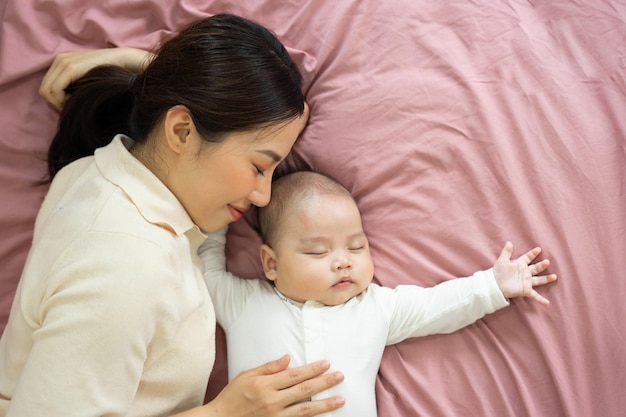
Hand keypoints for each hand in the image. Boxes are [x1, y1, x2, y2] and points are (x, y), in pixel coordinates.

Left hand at [39, 47, 153, 109]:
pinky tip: (76, 99)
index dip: (56, 100)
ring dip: (59, 102)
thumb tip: (64, 101)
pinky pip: (55, 89)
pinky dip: (62, 99)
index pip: (47, 86)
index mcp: (61, 61)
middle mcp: (59, 60)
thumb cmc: (109, 73)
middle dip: (56, 103)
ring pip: (47, 91)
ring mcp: (63, 62)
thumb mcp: (87, 77)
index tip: (71, 105)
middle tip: (72, 107)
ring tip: (75, 103)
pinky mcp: (70, 68)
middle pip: (44, 89)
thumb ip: (74, 84)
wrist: (123, 60)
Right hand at [199, 355, 344, 416]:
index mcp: (265, 385)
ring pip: (306, 410)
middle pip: (304, 390)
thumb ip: (268, 368)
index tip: (326, 364)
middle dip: (324, 383)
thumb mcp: (246, 376)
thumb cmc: (232, 396)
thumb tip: (287, 358)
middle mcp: (272, 401)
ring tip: (340, 400)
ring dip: (325, 404)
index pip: (294, 375)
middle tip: (340, 376)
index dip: (312, 369)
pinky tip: (323, 415)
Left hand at [493, 242, 556, 305]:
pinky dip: (541, 299)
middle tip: (547, 262)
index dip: (533, 254)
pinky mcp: (526, 290)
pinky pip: (535, 296)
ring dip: (546, 279)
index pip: (528, 258)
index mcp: (520, 264)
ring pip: (539, 280)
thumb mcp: (502, 261)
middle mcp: (525, 273)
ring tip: (554, 276)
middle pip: (536, 268)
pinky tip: (547, 303)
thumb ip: (506, 252)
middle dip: (542, 265)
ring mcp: (526, 282)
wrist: (494, 285)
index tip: (539, 249)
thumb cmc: (497, 272)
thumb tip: (509, 242)